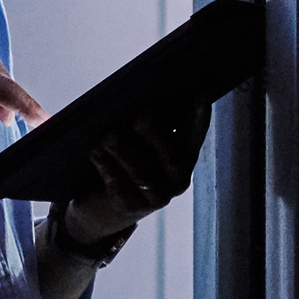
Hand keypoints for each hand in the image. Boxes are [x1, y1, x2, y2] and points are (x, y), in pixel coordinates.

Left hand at [62, 104, 202, 244]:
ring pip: (142, 173)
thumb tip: (140, 101)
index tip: (201, 92)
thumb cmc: (125, 160)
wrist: (105, 206)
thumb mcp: (140, 141)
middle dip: (155, 135)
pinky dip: (106, 166)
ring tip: (107, 135)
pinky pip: (120, 186)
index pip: (195, 134)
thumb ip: (147, 123)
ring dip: (122, 150)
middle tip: (139, 117)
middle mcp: (177, 179)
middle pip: (171, 157)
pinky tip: (96, 152)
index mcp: (184, 156)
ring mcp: (156, 197)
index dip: (200, 116)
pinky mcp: (131, 207)